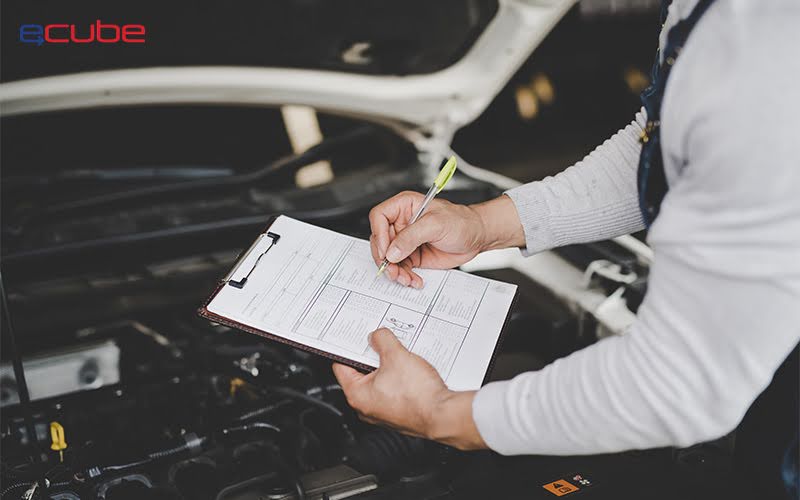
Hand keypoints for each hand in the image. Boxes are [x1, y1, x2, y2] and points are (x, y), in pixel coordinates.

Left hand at [332, 328, 486, 449]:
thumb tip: (377, 336)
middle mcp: (367, 408)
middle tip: (384, 344)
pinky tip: (411, 370)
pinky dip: (400, 378)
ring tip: (401, 356)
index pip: (341, 365)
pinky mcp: (400, 412)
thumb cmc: (418, 396)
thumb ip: (382, 340)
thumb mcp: (396, 355)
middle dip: (374, 356)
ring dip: (389, 366)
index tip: (357, 338)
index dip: (348, 348)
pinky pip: (394, 390)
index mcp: (357, 395)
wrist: (443, 415)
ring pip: (381, 381)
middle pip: (362, 372)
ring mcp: (384, 412)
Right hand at [369, 193, 523, 287]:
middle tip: (392, 270)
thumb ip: (411, 237)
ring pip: (389, 258)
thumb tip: (392, 252)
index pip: (379, 217)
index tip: (387, 251)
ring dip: (395, 271)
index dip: (380, 235)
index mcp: (404, 206)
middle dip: (385, 259)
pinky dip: (405, 276)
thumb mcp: (436, 225)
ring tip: (405, 278)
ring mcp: (406, 241)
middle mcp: (402, 223)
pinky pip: (401, 268)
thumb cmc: (462, 222)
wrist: (477, 237)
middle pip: (380, 241)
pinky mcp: (412, 255)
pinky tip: (413, 280)